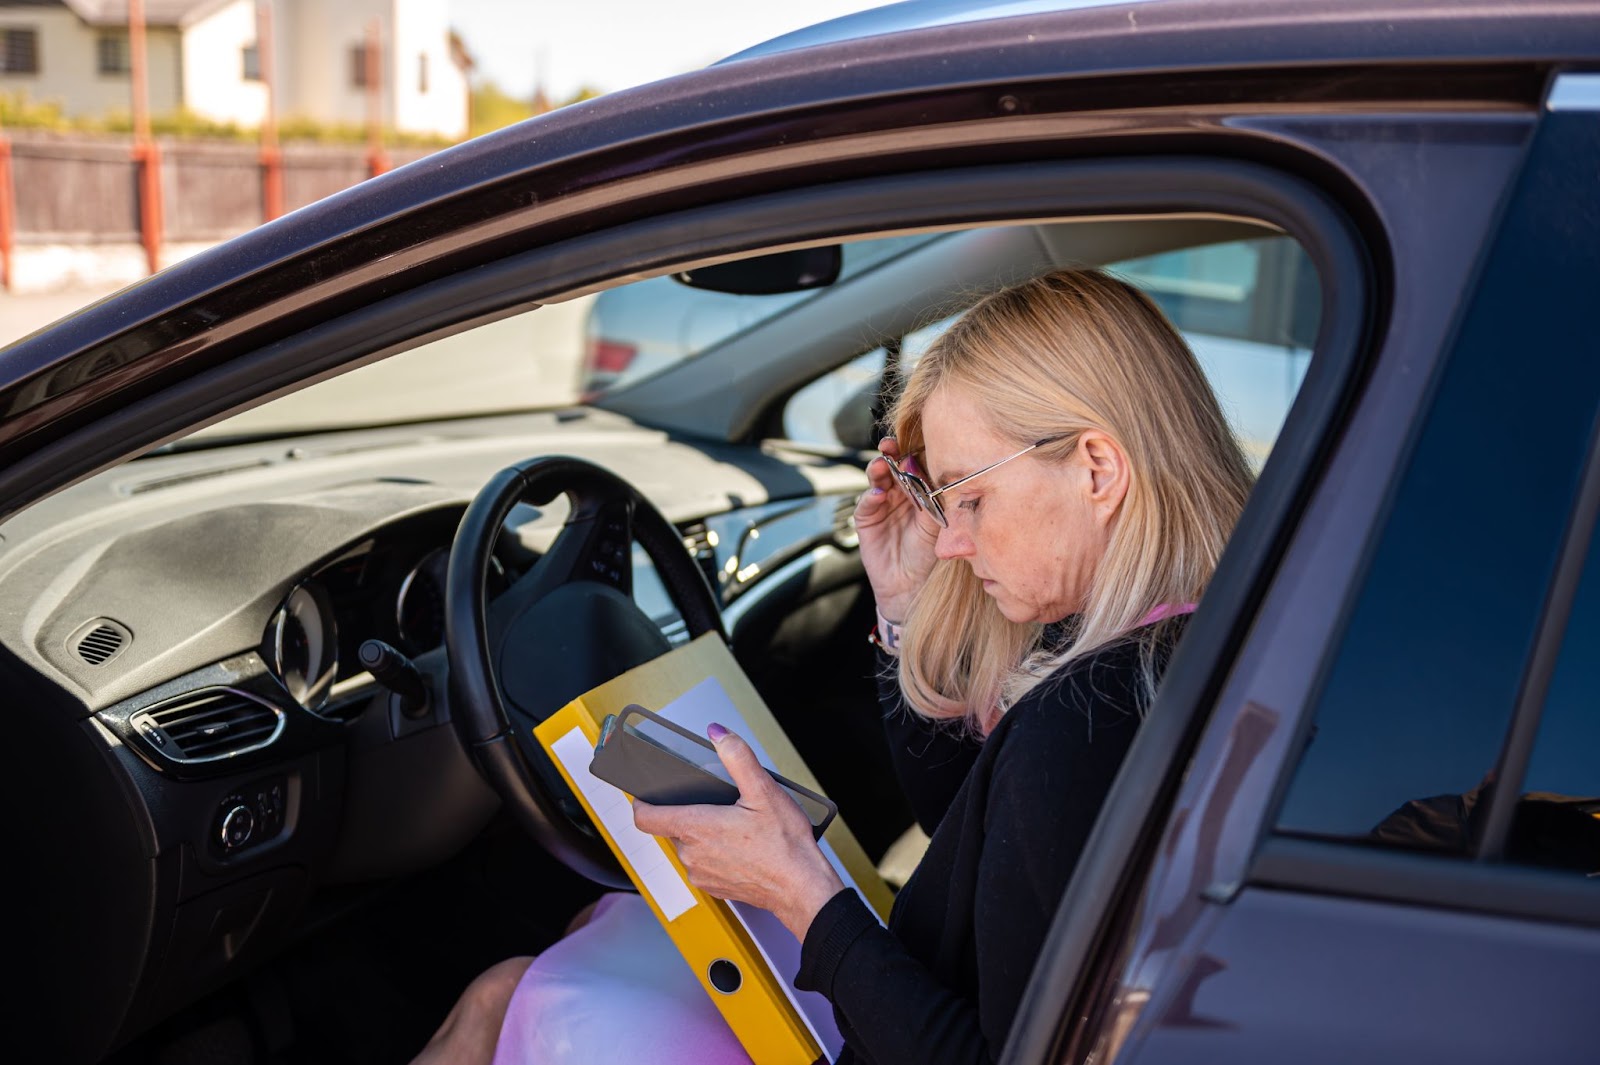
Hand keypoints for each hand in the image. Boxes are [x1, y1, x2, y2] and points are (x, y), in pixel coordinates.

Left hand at [632, 725, 844, 941]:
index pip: (645, 818)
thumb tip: (718, 733)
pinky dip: (716, 855)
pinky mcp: (714, 888)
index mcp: (696, 828)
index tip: (646, 795)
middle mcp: (692, 855)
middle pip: (673, 828)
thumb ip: (737, 757)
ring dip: (704, 836)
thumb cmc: (784, 843)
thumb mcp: (764, 790)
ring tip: (734, 828)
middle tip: (719, 806)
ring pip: (689, 847)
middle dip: (691, 814)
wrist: (802, 886)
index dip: (642, 803)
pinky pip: (704, 866)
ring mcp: (702, 874)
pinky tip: (740, 849)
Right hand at [856, 436, 939, 622]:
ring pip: (878, 480)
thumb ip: (934, 499)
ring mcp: (882, 505)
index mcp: (919, 492)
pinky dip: (871, 496)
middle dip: (891, 454)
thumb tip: (936, 473)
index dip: (912, 454)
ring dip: (879, 470)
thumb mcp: (937, 524)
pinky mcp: (866, 519)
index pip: (914, 466)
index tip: (913, 442)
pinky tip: (878, 494)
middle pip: (893, 468)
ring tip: (882, 465)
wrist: (910, 585)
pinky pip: (866, 503)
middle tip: (890, 446)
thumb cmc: (927, 555)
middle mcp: (900, 494)